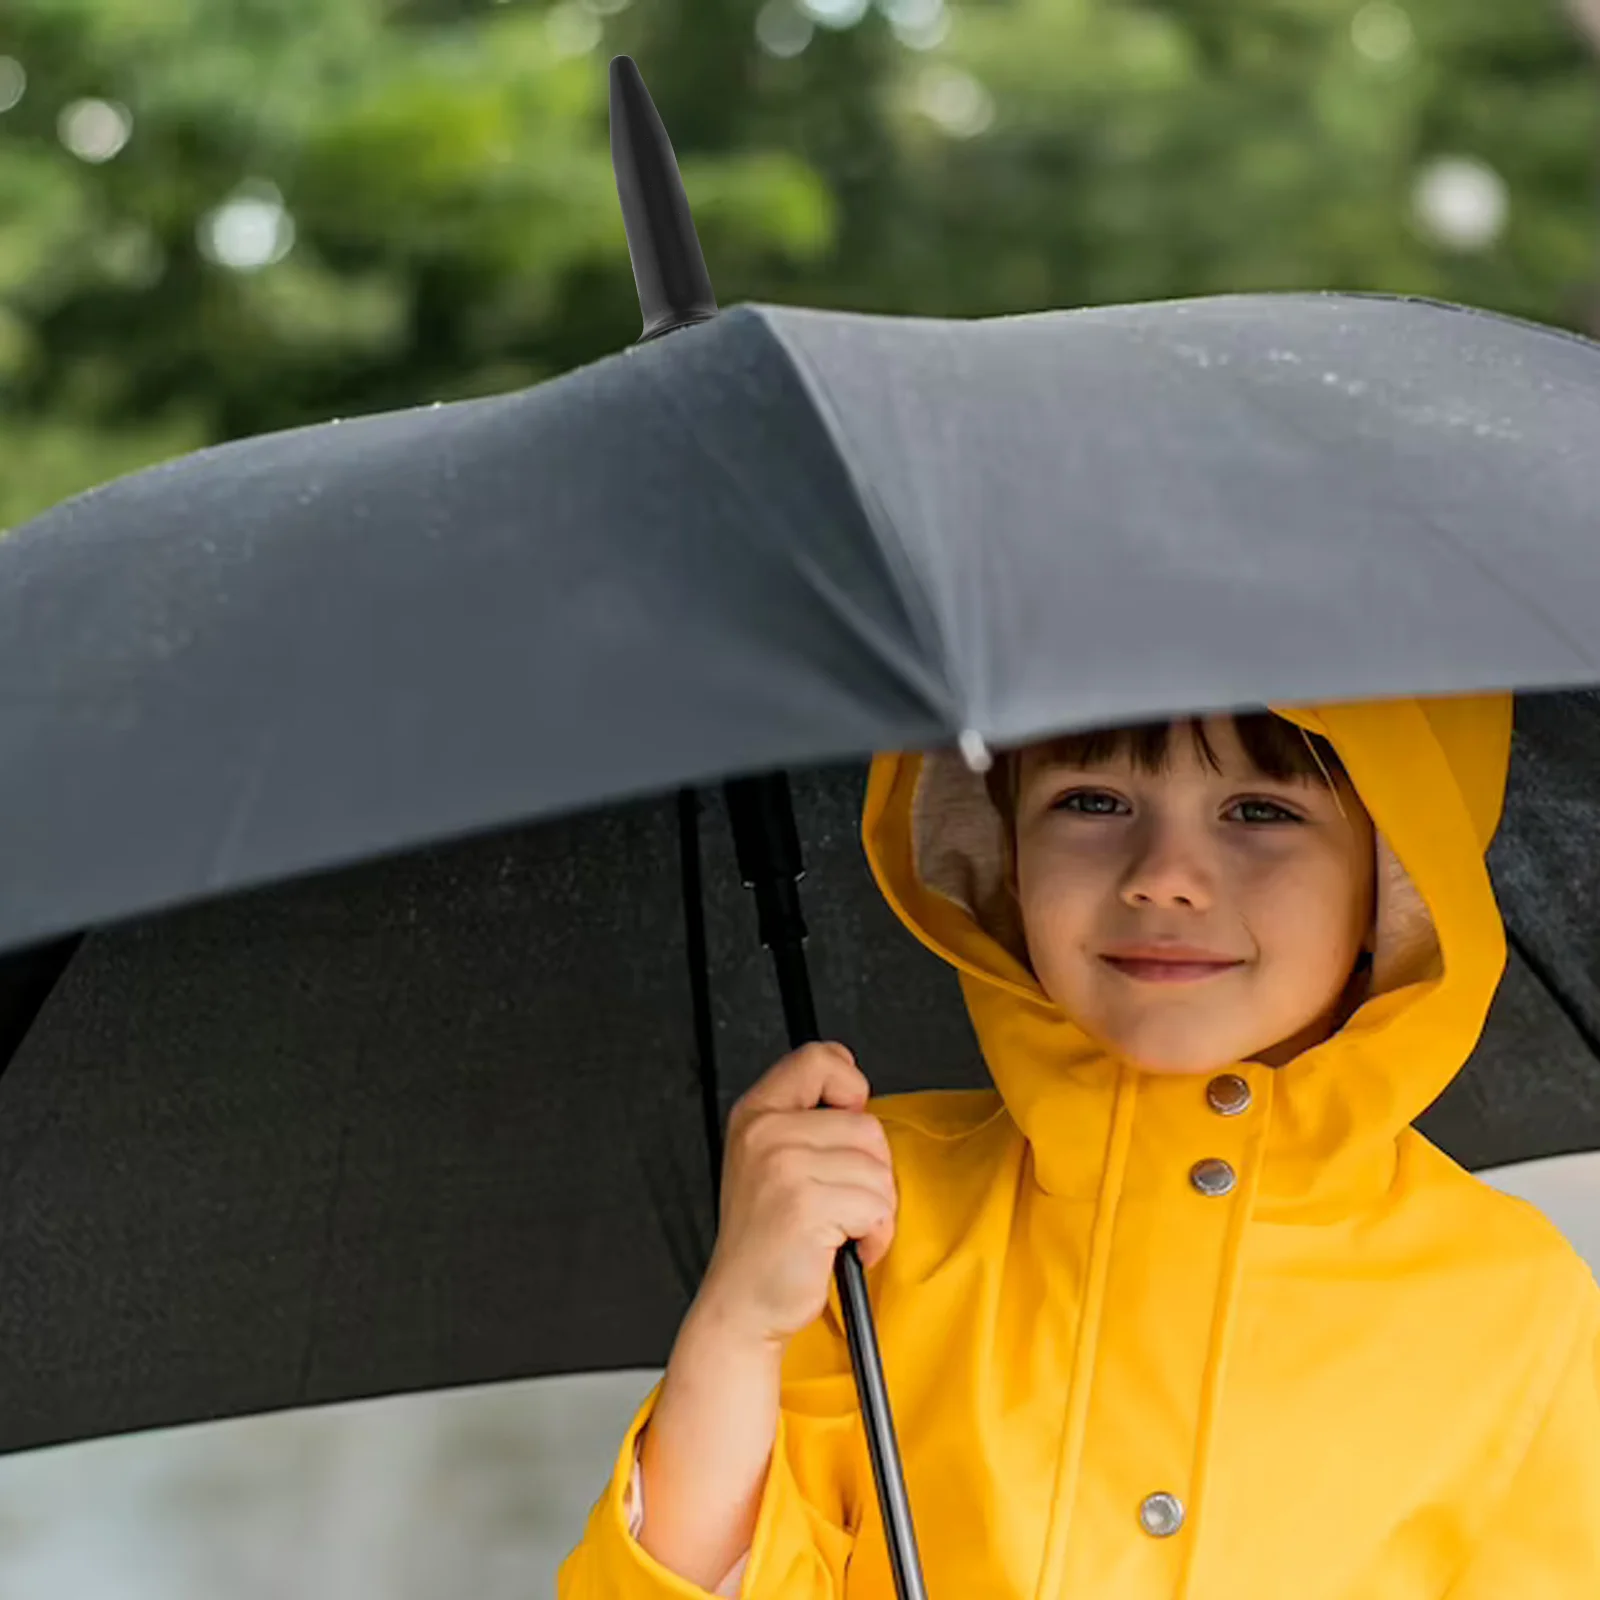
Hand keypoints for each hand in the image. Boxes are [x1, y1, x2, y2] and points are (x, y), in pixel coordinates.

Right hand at [695, 1042, 895, 1350]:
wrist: (743, 1304)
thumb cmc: (766, 1238)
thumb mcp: (770, 1160)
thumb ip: (806, 1120)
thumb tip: (857, 1097)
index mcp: (757, 1113)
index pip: (819, 1058)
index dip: (850, 1085)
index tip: (848, 1118)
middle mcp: (765, 1133)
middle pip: (866, 1124)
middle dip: (871, 1172)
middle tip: (842, 1202)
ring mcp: (783, 1167)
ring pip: (878, 1170)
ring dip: (875, 1210)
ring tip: (841, 1229)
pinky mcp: (805, 1206)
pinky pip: (877, 1208)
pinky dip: (875, 1236)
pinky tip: (846, 1249)